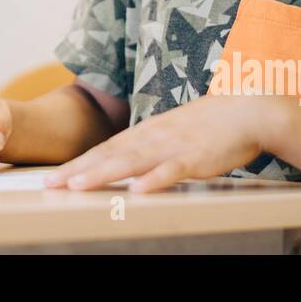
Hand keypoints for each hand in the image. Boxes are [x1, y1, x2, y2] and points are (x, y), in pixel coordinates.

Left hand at [44, 94, 294, 191]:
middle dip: (78, 169)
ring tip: (78, 185)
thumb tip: (127, 162)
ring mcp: (173, 146)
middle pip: (109, 154)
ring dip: (104, 173)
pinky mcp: (196, 157)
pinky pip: (172, 170)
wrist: (249, 111)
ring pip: (132, 161)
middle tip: (51, 184)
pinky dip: (154, 180)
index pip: (106, 148)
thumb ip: (150, 146)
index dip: (79, 162)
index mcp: (147, 132)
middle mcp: (153, 136)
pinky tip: (137, 190)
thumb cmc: (211, 125)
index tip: (55, 177)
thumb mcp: (173, 133)